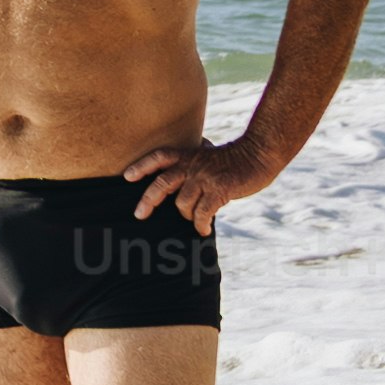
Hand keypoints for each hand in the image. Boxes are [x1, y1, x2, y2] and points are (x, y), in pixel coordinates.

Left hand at [121, 133, 267, 229]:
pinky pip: (202, 213)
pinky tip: (203, 230)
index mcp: (188, 155)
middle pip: (162, 183)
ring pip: (182, 204)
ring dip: (187, 216)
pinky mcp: (219, 189)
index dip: (142, 166)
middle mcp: (192, 165)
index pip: (159, 157)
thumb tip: (180, 184)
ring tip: (195, 220)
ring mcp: (205, 177)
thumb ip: (192, 165)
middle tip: (139, 215)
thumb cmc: (233, 159)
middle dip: (148, 200)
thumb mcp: (207, 156)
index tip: (127, 177)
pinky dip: (200, 225)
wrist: (258, 154)